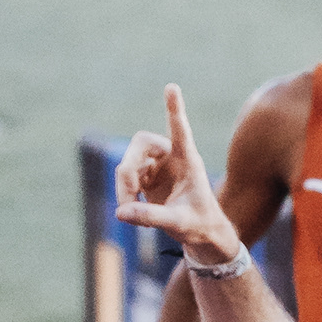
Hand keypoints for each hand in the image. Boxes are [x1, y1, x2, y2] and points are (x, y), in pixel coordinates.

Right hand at [116, 85, 243, 265]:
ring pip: (129, 162)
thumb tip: (121, 212)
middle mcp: (171, 156)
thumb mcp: (178, 224)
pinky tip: (131, 210)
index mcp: (188, 159)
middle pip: (141, 143)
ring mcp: (157, 165)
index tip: (172, 88)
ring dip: (124, 185)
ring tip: (128, 209)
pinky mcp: (146, 176)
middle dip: (128, 167)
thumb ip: (152, 217)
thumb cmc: (199, 224)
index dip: (175, 110)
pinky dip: (125, 193)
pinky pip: (126, 177)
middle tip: (127, 196)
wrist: (200, 233)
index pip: (180, 130)